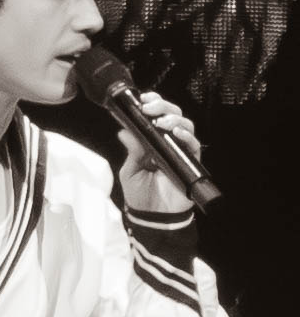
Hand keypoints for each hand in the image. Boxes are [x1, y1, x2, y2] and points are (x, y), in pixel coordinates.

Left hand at [118, 92, 199, 212]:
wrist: (152, 217)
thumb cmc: (140, 194)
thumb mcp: (130, 171)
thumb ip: (131, 151)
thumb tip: (123, 131)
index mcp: (153, 142)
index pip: (157, 116)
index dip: (153, 104)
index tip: (143, 99)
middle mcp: (168, 143)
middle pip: (173, 115)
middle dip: (163, 107)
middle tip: (150, 107)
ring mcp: (180, 152)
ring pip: (185, 126)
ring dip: (174, 119)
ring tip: (162, 122)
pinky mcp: (190, 163)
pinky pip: (193, 145)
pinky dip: (186, 136)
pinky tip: (175, 133)